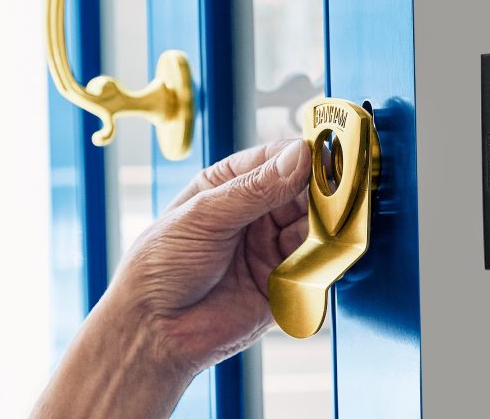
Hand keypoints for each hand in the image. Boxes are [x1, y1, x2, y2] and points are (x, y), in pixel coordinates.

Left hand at [32, 139, 310, 418]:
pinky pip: (314, 263)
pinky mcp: (285, 281)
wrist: (155, 333)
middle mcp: (255, 213)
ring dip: (322, 226)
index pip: (276, 158)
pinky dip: (323, 258)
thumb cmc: (159, 267)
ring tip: (324, 229)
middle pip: (302, 192)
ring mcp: (271, 246)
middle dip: (319, 193)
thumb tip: (298, 157)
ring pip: (313, 226)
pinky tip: (319, 255)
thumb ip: (255, 189)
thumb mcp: (205, 216)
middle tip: (334, 194)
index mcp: (230, 185)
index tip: (324, 157)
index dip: (301, 155)